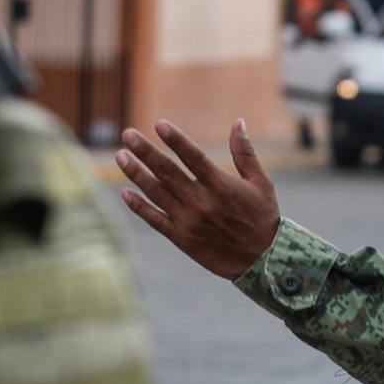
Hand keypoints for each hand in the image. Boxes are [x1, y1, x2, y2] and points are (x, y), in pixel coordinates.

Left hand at [117, 119, 281, 278]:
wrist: (261, 261)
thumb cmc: (262, 218)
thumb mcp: (261, 183)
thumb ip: (245, 153)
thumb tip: (238, 122)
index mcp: (221, 186)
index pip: (193, 157)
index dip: (176, 140)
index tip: (159, 124)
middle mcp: (202, 202)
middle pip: (168, 172)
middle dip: (145, 152)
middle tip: (127, 135)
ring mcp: (189, 221)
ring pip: (156, 193)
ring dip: (136, 174)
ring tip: (120, 156)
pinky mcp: (181, 238)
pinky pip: (155, 220)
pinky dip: (139, 207)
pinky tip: (125, 193)